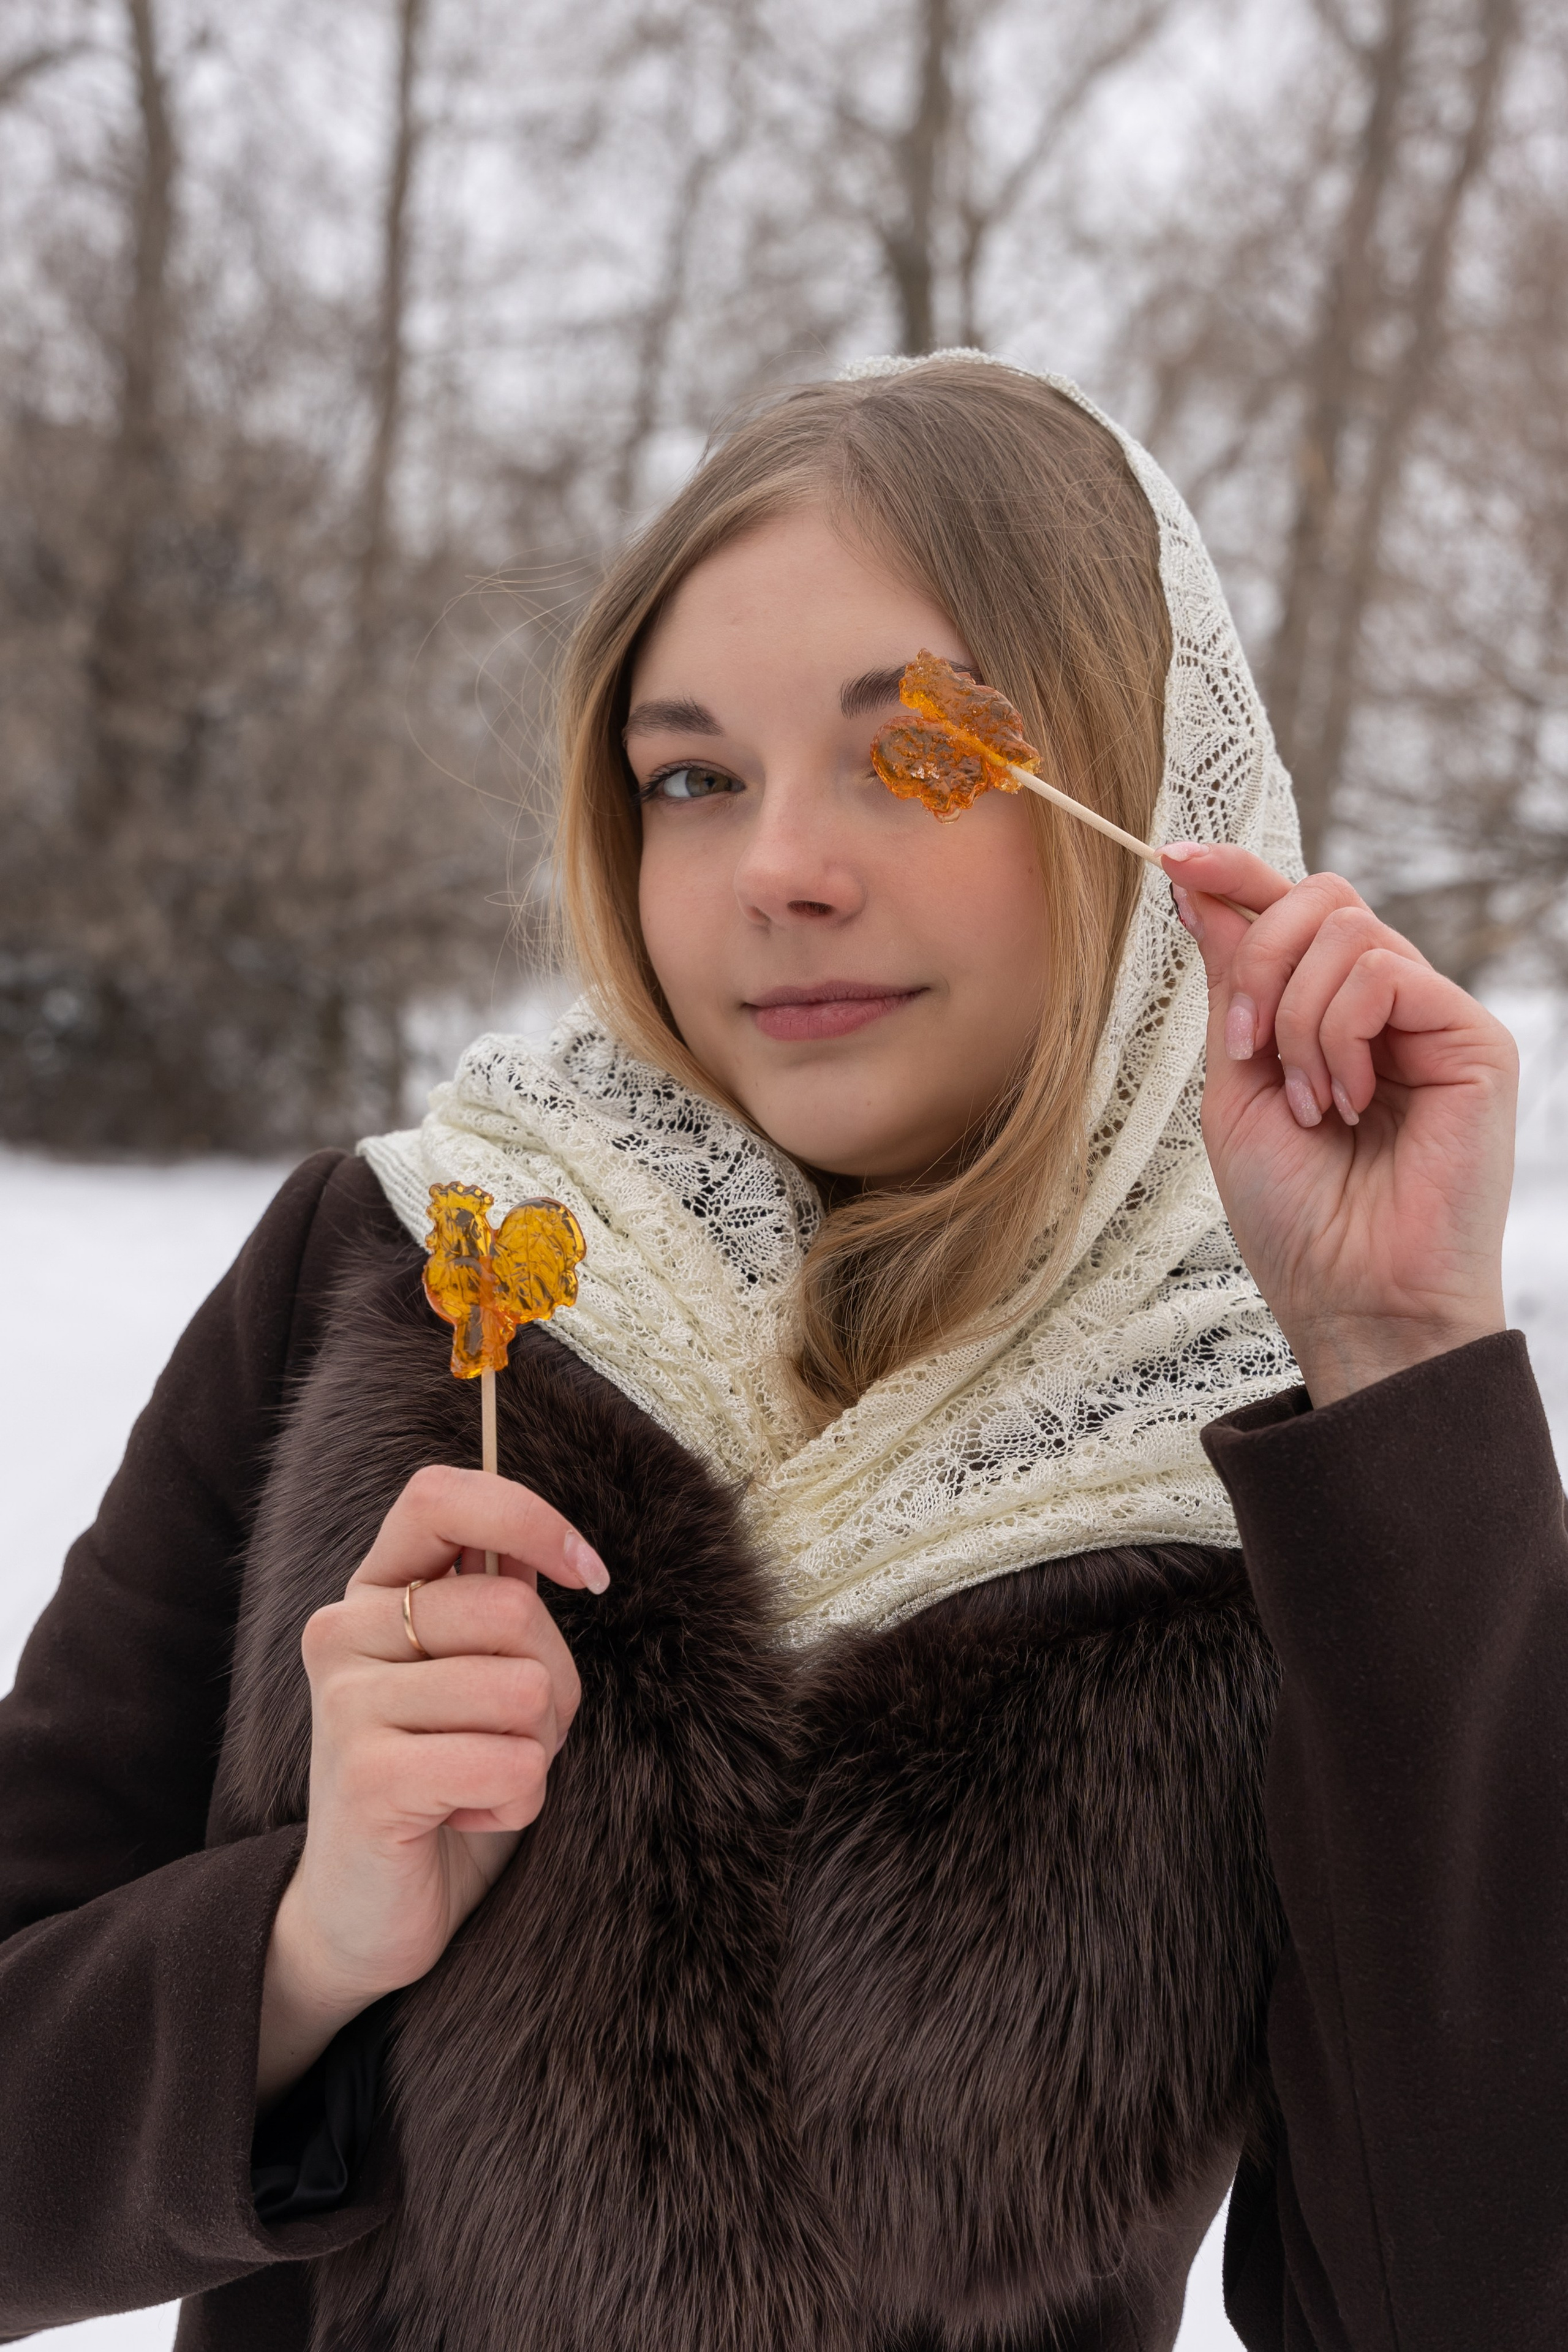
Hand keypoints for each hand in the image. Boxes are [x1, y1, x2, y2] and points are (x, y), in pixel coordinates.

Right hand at [256, 1465, 607, 2107]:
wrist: (369, 1910)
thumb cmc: (446, 1778)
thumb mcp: (477, 1676)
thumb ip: (499, 1605)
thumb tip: (557, 1549)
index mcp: (374, 1591)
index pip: (441, 1496)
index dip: (530, 1519)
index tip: (590, 1574)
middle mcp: (342, 1631)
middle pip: (512, 1611)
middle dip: (552, 1685)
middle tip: (510, 1739)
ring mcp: (346, 1703)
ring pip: (522, 1690)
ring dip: (534, 1752)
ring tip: (480, 1780)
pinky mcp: (367, 1778)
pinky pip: (508, 1764)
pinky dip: (516, 1801)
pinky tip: (464, 1819)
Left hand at [1162, 842, 1517, 1407]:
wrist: (1350, 1296)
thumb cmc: (1294, 1213)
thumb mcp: (1235, 1084)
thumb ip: (1230, 983)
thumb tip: (1197, 885)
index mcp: (1328, 1014)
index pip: (1290, 910)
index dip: (1234, 873)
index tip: (1170, 858)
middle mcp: (1385, 1006)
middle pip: (1318, 899)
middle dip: (1256, 958)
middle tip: (1246, 1047)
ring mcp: (1432, 1018)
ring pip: (1346, 930)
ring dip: (1296, 1017)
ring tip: (1310, 1104)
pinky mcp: (1473, 1037)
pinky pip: (1385, 972)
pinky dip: (1339, 1033)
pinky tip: (1347, 1102)